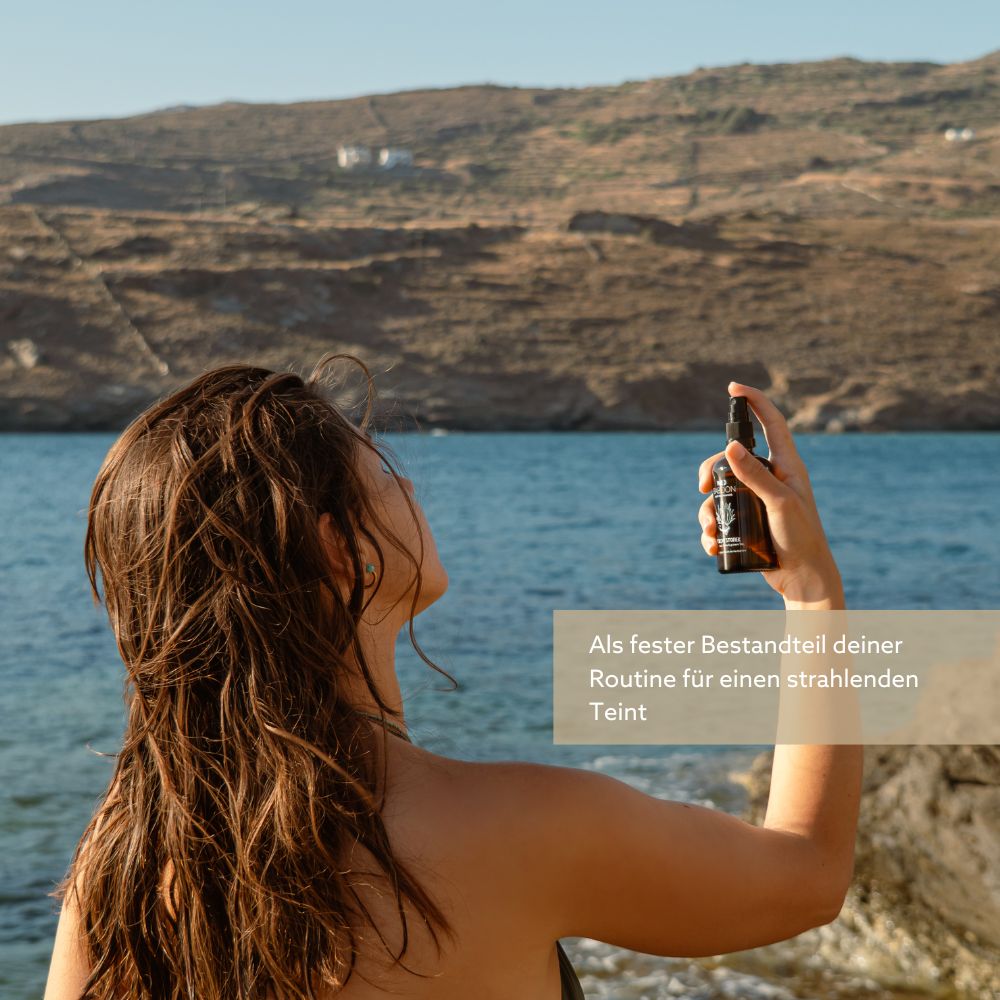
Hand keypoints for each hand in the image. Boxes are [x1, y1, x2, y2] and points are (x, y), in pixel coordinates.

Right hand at [697, 381, 843, 604]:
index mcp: (787, 466)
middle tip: (702, 487)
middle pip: (731, 459)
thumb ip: (755, 475)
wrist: (803, 579)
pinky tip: (711, 544)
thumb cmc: (801, 538)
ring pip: (720, 490)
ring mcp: (757, 500)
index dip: (754, 402)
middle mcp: (771, 478)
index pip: (771, 423)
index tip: (733, 388)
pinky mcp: (747, 521)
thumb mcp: (779, 503)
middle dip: (710, 471)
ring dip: (708, 509)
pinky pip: (720, 515)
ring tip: (710, 529)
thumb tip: (729, 448)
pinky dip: (711, 529)